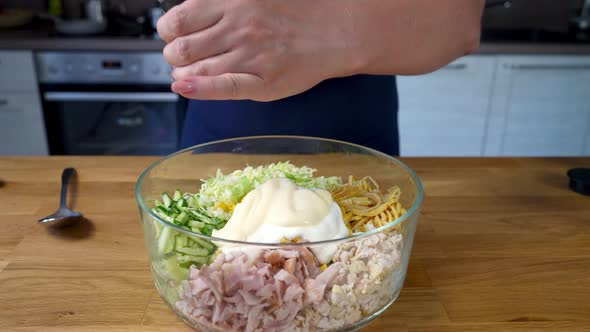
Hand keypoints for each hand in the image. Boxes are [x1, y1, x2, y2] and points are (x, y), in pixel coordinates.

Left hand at [157, 0, 361, 100]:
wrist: (335, 31)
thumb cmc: (297, 13)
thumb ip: (221, 5)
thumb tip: (188, 17)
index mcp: (232, 3)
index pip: (178, 21)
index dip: (168, 32)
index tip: (173, 36)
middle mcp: (238, 29)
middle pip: (180, 49)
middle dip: (174, 56)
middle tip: (183, 58)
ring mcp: (250, 57)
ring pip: (195, 71)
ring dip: (184, 75)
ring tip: (192, 73)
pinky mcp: (263, 83)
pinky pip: (222, 88)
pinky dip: (198, 90)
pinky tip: (185, 88)